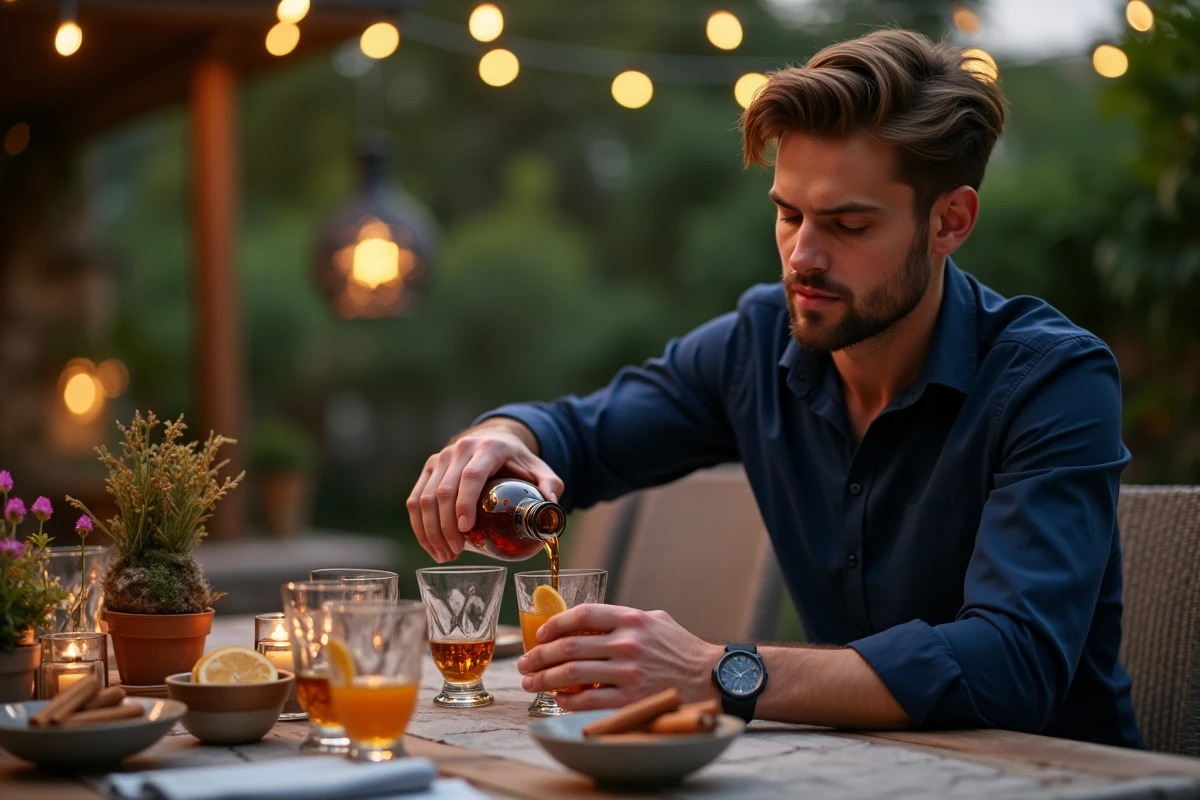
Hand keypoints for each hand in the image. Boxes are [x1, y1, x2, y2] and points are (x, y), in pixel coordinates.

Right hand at [406, 419, 562, 562]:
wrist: (493, 439)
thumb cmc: (517, 461)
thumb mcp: (539, 469)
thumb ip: (551, 485)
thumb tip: (550, 505)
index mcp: (488, 448)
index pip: (472, 476)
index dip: (465, 503)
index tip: (467, 530)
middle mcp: (460, 449)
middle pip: (444, 491)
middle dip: (447, 527)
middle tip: (456, 553)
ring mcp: (441, 458)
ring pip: (425, 497)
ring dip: (431, 531)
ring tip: (445, 555)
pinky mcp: (429, 468)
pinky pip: (415, 499)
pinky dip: (419, 526)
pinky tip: (430, 546)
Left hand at [516, 604, 722, 710]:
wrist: (709, 678)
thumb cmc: (681, 648)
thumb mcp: (655, 620)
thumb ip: (623, 618)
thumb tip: (588, 621)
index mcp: (631, 619)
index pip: (582, 615)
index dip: (554, 623)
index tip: (540, 633)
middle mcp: (627, 643)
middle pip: (569, 646)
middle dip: (539, 655)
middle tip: (525, 662)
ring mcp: (628, 672)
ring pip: (572, 674)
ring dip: (545, 678)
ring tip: (531, 682)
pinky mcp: (630, 699)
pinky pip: (588, 700)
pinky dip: (567, 700)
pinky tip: (558, 699)